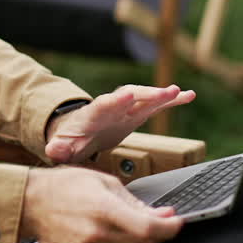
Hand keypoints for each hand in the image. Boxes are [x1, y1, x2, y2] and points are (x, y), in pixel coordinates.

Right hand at [20, 166, 182, 242]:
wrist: (32, 203)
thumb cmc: (66, 187)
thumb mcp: (104, 183)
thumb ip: (136, 202)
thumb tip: (163, 214)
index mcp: (103, 209)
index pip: (149, 229)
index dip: (170, 228)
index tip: (176, 223)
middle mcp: (96, 235)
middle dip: (155, 233)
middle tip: (150, 220)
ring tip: (115, 224)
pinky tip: (104, 236)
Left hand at [45, 84, 195, 163]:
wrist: (77, 132)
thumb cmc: (70, 140)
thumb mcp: (61, 147)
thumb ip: (59, 149)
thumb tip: (54, 150)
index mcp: (93, 115)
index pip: (104, 105)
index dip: (115, 101)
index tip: (127, 95)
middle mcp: (111, 106)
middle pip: (130, 96)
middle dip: (146, 94)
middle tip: (165, 92)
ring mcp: (125, 108)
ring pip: (145, 98)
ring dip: (162, 95)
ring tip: (181, 92)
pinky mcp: (136, 114)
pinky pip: (155, 106)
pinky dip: (171, 101)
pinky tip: (189, 96)